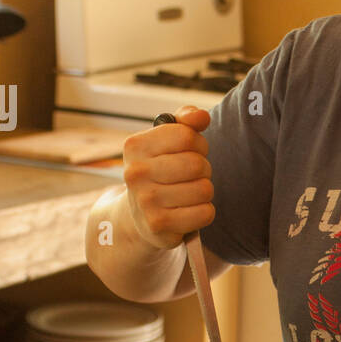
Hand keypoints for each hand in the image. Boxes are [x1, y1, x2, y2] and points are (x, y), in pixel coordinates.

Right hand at [123, 105, 213, 249]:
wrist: (140, 217)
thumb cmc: (161, 171)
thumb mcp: (167, 141)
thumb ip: (186, 121)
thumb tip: (201, 117)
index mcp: (135, 146)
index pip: (187, 136)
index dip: (198, 144)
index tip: (191, 151)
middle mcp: (135, 173)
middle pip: (197, 164)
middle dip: (204, 169)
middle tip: (192, 176)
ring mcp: (145, 200)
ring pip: (204, 189)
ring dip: (204, 192)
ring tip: (188, 194)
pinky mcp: (159, 225)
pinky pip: (205, 212)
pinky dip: (204, 212)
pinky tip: (188, 212)